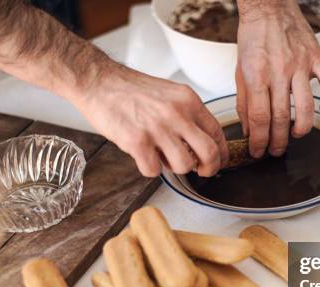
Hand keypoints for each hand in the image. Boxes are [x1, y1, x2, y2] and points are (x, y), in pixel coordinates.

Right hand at [71, 62, 227, 176]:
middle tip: (201, 172)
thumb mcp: (169, 94)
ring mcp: (158, 128)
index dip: (221, 153)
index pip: (217, 132)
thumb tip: (199, 144)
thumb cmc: (131, 90)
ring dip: (175, 168)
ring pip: (184, 165)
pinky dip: (150, 168)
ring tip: (162, 157)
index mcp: (188, 100)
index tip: (218, 161)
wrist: (98, 81)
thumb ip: (186, 116)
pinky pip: (154, 170)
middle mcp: (177, 113)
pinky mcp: (137, 142)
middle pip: (209, 153)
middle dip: (209, 169)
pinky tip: (143, 156)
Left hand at [236, 0, 319, 157]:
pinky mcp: (316, 58)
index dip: (259, 140)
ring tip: (296, 135)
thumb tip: (249, 129)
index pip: (259, 117)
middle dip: (278, 141)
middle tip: (276, 150)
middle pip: (282, 117)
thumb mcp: (240, 71)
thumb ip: (244, 101)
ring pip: (307, 106)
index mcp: (257, 75)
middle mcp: (279, 72)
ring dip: (303, 127)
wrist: (269, 7)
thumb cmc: (254, 37)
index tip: (258, 151)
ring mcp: (300, 65)